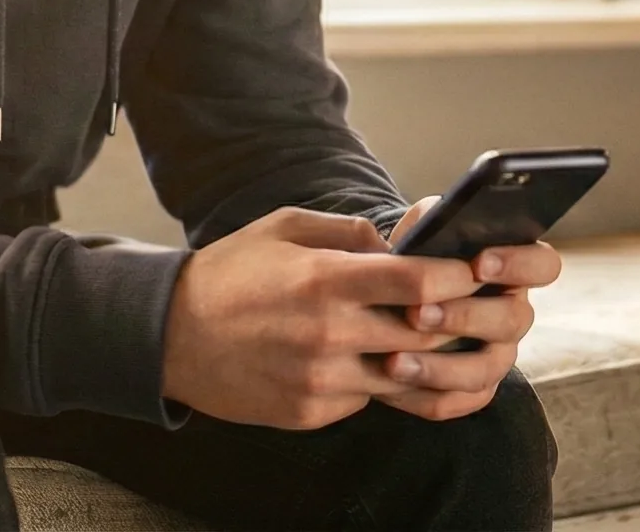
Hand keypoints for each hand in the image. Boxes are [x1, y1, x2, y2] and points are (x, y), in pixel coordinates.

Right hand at [159, 206, 481, 429]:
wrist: (168, 335)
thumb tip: (400, 248)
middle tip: (458, 304)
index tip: (471, 269)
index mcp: (324, 279)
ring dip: (414, 354)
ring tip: (412, 331)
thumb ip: (349, 232)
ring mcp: (320, 379)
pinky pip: (364, 397)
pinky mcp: (311, 412)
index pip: (418, 281)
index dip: (457, 276)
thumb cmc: (231, 272)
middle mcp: (328, 333)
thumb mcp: (285, 227)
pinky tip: (356, 357)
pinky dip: (370, 378)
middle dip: (447, 317)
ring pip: (401, 373)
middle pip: (423, 332)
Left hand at [374, 195, 563, 421]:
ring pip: (484, 371)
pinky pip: (455, 402)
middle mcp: (513, 314)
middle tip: (417, 312)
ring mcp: (497, 356)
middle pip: (512, 322)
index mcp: (515, 269)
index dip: (519, 265)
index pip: (544, 266)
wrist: (390, 294)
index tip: (478, 263)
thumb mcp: (425, 226)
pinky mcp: (470, 390)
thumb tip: (436, 226)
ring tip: (393, 359)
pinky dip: (421, 395)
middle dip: (464, 317)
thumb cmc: (417, 253)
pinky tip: (388, 383)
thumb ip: (436, 219)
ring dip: (439, 367)